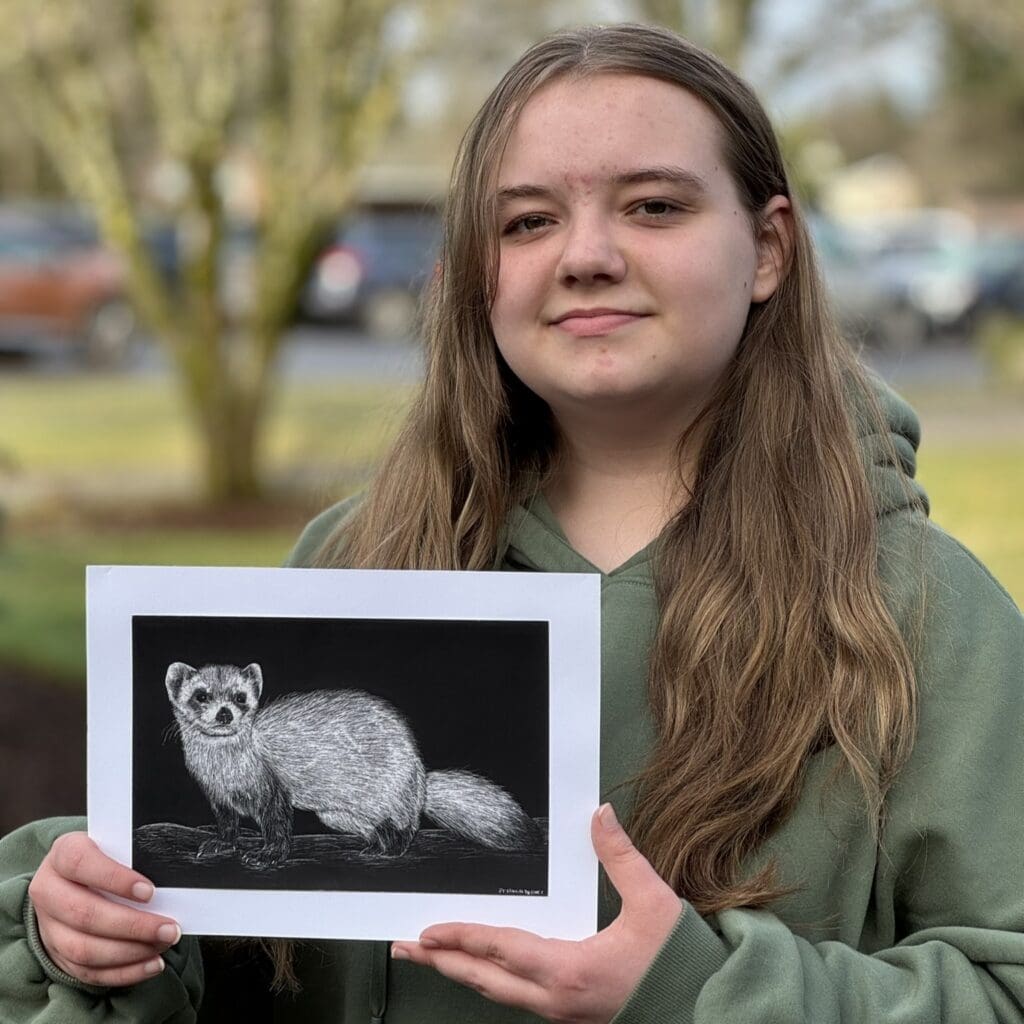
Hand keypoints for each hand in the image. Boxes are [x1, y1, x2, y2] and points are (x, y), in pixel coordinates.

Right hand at [28, 831, 181, 986]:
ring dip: (129, 952)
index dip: (114, 878)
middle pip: (84, 914)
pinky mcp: (57, 953)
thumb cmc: (105, 857)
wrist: (72, 877)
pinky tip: (152, 964)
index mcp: (62, 854)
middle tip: (169, 929)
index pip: (80, 863)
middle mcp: (48, 890)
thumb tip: (169, 879)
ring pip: (83, 948)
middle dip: (132, 925)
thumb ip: (134, 857)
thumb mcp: (115, 845)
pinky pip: (87, 971)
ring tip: (162, 945)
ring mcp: (48, 926)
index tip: (149, 891)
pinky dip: (123, 972)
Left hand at [391, 804, 681, 1023]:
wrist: (703, 1009)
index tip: (427, 929)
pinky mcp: (569, 1014)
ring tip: (431, 954)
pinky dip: (488, 979)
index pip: (500, 951)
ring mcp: (560, 1012)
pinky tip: (481, 968)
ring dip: (460, 971)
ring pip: (496, 993)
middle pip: (484, 980)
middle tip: (403, 945)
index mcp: (570, 971)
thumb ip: (620, 856)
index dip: (461, 938)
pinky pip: (515, 997)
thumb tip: (599, 812)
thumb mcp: (653, 902)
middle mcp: (555, 999)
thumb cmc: (677, 961)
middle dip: (441, 961)